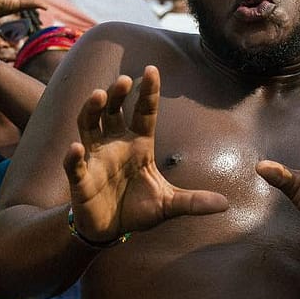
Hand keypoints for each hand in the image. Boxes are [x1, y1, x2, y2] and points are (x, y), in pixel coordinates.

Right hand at [64, 66, 227, 242]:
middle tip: (124, 80)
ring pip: (89, 126)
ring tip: (97, 95)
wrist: (110, 230)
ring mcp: (95, 158)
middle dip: (117, 94)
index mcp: (139, 145)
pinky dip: (74, 156)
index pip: (144, 112)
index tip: (152, 68)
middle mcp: (115, 144)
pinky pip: (75, 164)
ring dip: (92, 110)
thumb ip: (193, 202)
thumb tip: (225, 204)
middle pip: (113, 111)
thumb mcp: (169, 205)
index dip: (147, 92)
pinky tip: (77, 147)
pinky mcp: (81, 178)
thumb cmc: (138, 209)